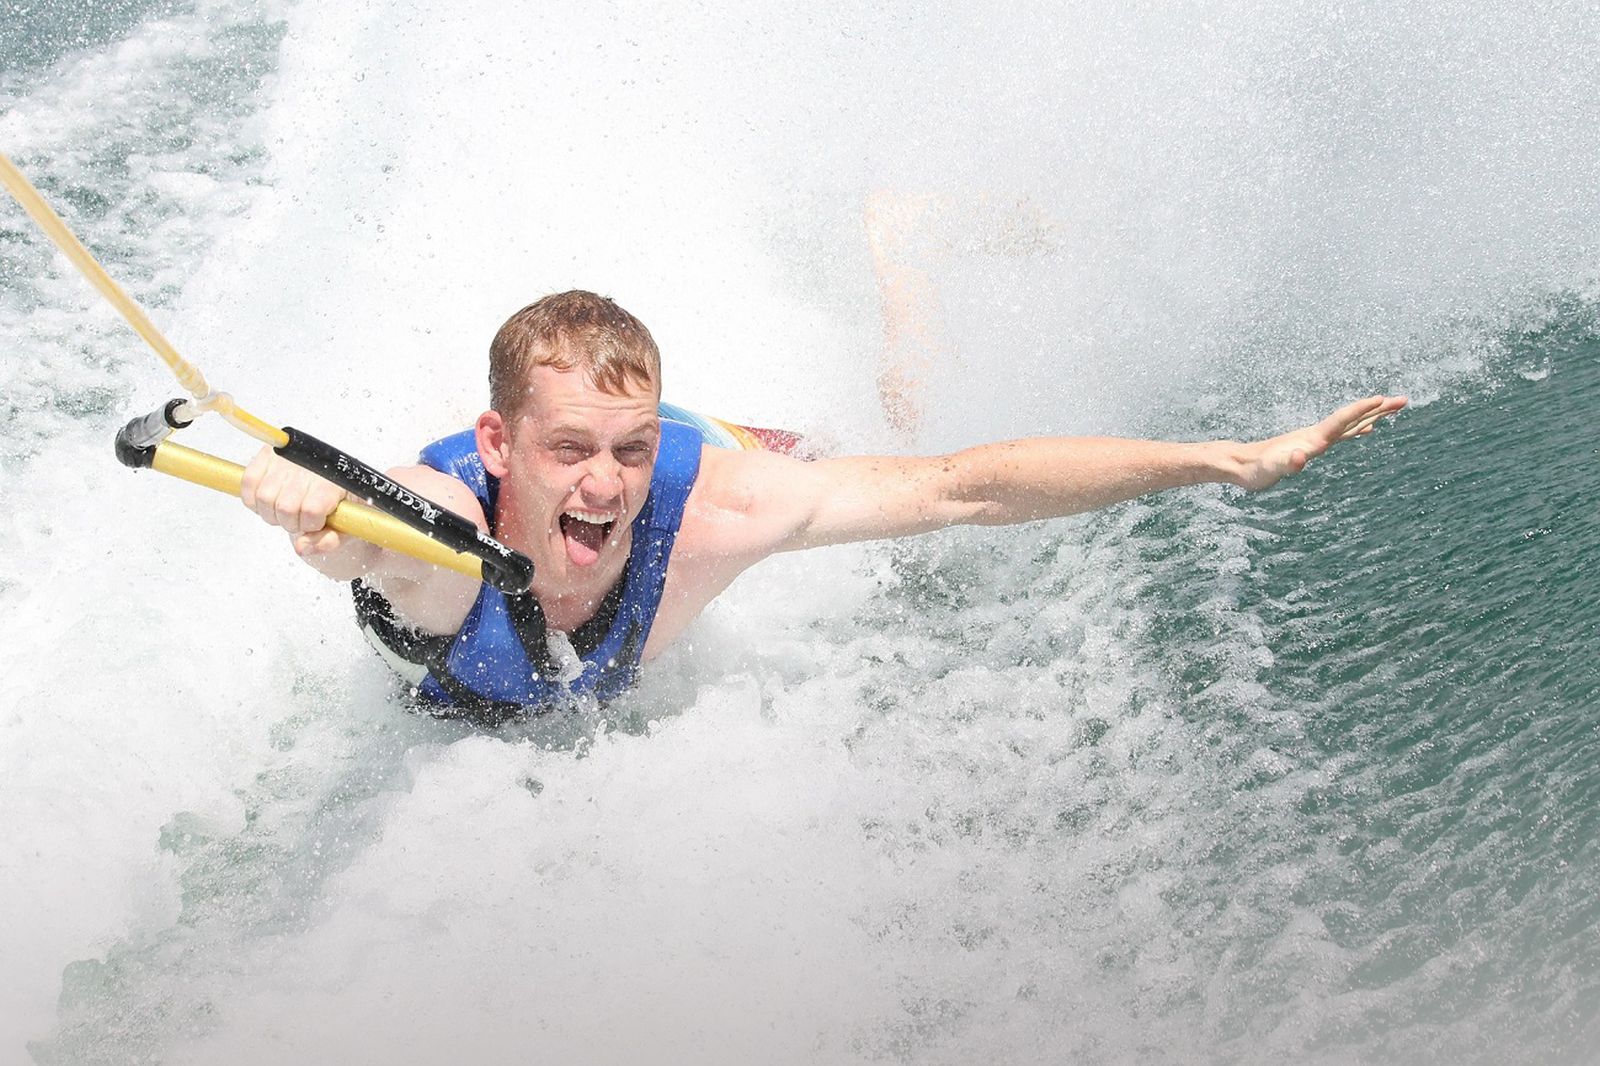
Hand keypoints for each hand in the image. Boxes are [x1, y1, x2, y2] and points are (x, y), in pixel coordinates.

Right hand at [239, 446, 349, 556]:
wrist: (337, 470)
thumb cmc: (343, 498)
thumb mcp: (347, 522)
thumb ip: (330, 540)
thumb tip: (301, 547)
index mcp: (333, 481)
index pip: (311, 510)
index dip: (310, 524)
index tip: (316, 521)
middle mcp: (308, 465)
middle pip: (285, 508)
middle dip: (291, 522)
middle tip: (300, 517)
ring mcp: (287, 457)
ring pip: (264, 497)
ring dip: (272, 512)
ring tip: (285, 509)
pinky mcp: (269, 453)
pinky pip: (249, 482)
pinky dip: (254, 499)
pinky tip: (270, 501)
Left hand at [1235, 394, 1407, 491]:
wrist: (1240, 464)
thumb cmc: (1255, 470)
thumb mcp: (1271, 470)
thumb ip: (1286, 464)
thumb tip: (1300, 457)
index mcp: (1312, 438)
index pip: (1342, 420)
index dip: (1362, 410)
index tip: (1383, 398)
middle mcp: (1316, 435)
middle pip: (1352, 417)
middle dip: (1378, 408)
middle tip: (1405, 400)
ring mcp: (1315, 439)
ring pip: (1350, 424)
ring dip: (1372, 415)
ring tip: (1393, 407)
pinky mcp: (1312, 446)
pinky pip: (1342, 435)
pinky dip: (1358, 429)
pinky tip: (1367, 429)